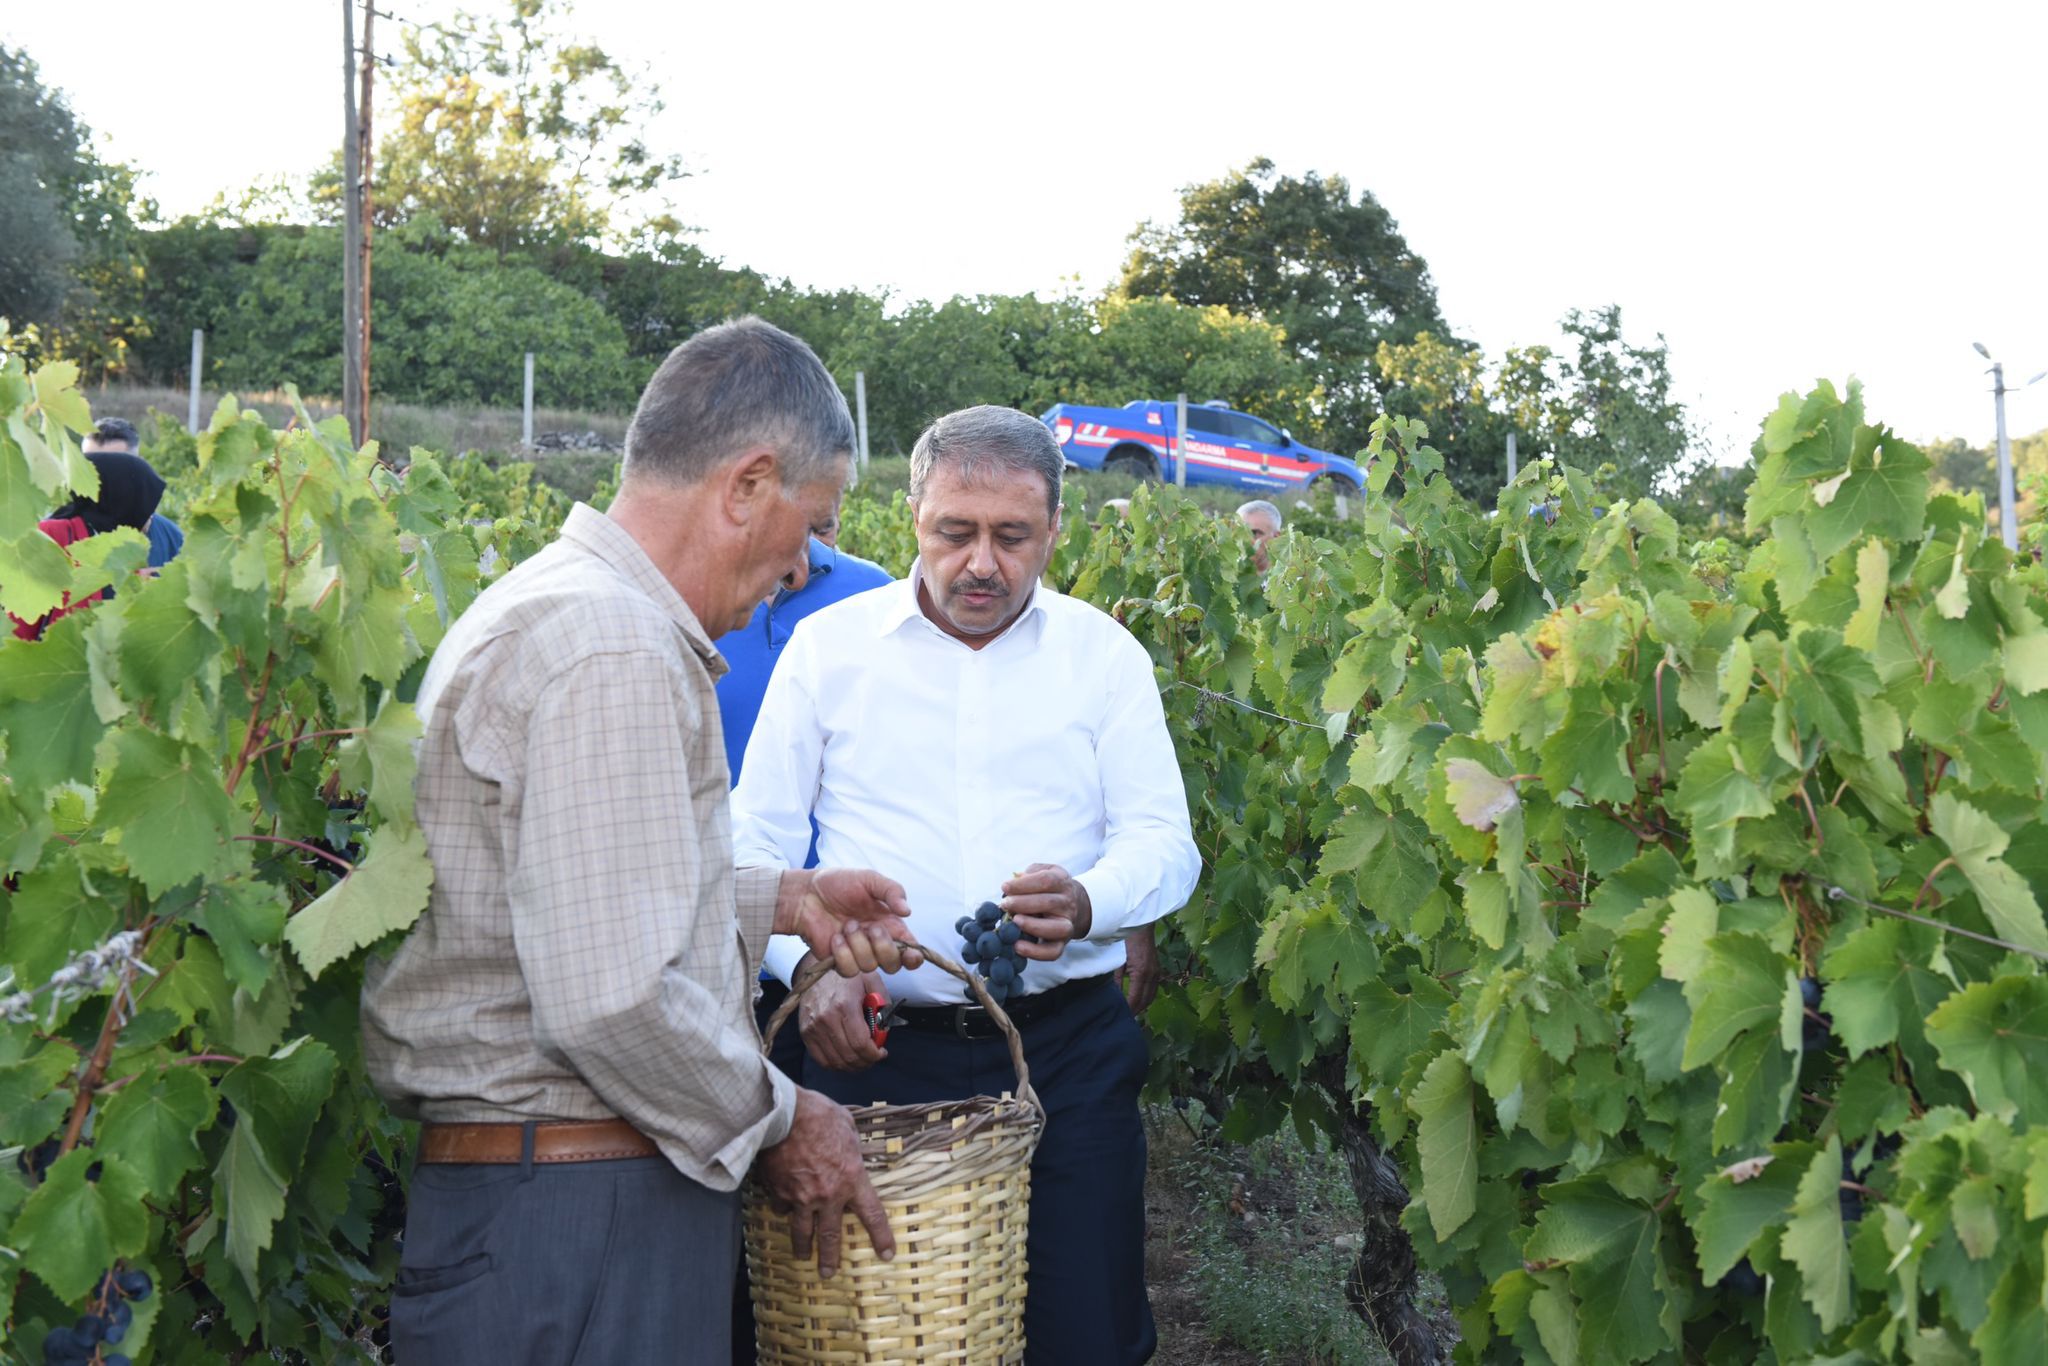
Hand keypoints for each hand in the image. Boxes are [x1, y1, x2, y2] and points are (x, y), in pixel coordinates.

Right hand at [756, 1088, 893, 1277]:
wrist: (783, 1114)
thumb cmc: (819, 1114)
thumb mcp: (847, 1127)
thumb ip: (850, 1146)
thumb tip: (849, 1149)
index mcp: (852, 1178)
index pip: (873, 1215)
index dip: (881, 1237)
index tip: (887, 1254)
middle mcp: (828, 1195)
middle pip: (830, 1235)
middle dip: (830, 1257)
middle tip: (829, 1274)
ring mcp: (801, 1197)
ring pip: (801, 1231)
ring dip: (802, 1246)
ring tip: (802, 1256)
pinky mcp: (779, 1192)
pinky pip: (782, 1206)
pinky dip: (783, 1207)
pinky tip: (782, 1206)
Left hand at [778, 868, 922, 976]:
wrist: (806, 894)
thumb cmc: (838, 884)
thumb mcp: (870, 879)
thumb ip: (893, 891)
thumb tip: (908, 911)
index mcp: (890, 925)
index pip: (910, 950)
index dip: (914, 957)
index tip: (912, 954)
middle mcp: (876, 943)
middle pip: (893, 964)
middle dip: (884, 947)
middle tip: (871, 927)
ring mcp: (858, 954)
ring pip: (870, 966)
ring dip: (858, 944)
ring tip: (846, 925)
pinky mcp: (839, 962)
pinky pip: (849, 969)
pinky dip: (842, 952)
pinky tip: (835, 937)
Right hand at [800, 967, 888, 1072]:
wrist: (816, 970)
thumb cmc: (845, 976)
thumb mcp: (870, 980)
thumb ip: (883, 1003)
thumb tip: (886, 1026)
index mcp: (845, 1005)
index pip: (861, 1043)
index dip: (874, 1055)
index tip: (882, 1053)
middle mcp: (826, 1018)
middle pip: (849, 1056)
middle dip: (866, 1062)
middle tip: (873, 1057)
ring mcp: (813, 1027)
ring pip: (835, 1062)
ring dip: (852, 1066)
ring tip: (862, 1059)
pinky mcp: (805, 1033)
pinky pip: (820, 1059)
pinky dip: (835, 1064)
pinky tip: (845, 1058)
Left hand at [1000, 863, 1091, 962]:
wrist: (1077, 906)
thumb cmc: (1052, 888)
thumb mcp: (1047, 871)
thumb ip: (1032, 872)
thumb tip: (1016, 879)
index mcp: (1062, 883)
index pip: (1046, 880)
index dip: (1024, 884)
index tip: (1005, 887)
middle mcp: (1068, 904)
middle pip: (1048, 903)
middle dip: (1022, 903)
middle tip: (1005, 904)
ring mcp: (1067, 925)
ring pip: (1055, 928)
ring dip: (1032, 925)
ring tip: (1014, 921)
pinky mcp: (1062, 944)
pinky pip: (1053, 952)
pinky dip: (1035, 952)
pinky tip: (1017, 946)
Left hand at [1116, 923, 1159, 1015]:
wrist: (1141, 927)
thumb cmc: (1127, 942)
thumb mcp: (1119, 962)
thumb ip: (1117, 979)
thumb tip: (1115, 994)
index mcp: (1141, 973)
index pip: (1135, 998)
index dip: (1129, 1008)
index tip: (1122, 1015)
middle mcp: (1151, 975)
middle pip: (1145, 1001)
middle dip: (1136, 1011)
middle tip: (1126, 1018)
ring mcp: (1156, 973)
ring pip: (1151, 997)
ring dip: (1142, 1006)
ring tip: (1132, 1012)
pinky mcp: (1158, 970)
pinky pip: (1154, 989)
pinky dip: (1147, 997)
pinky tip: (1140, 1001)